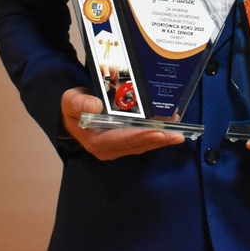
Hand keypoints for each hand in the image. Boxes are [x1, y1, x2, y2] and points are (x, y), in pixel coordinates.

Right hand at [61, 88, 183, 160]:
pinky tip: (171, 128)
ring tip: (179, 134)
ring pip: (142, 145)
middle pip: (136, 145)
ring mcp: (117, 147)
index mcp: (96, 141)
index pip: (120, 140)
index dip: (140, 136)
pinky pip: (142, 141)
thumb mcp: (70, 102)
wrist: (70, 115)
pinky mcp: (124, 143)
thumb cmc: (72, 108)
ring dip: (161, 140)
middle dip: (157, 140)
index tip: (157, 133)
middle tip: (177, 136)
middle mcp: (109, 148)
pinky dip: (157, 136)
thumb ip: (80, 103)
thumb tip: (95, 105)